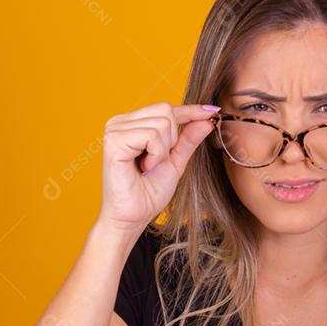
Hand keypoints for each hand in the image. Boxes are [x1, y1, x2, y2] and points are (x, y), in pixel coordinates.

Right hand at [96, 102, 219, 236]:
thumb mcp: (175, 161)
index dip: (190, 110)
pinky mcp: (114, 140)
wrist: (133, 217)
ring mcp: (114, 129)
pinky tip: (144, 167)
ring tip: (148, 167)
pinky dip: (156, 154)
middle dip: (171, 140)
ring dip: (163, 151)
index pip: (165, 108)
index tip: (212, 110)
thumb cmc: (148, 193)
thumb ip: (188, 139)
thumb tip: (206, 118)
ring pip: (162, 122)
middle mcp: (120, 122)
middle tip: (156, 162)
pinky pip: (152, 135)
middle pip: (166, 111)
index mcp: (131, 124)